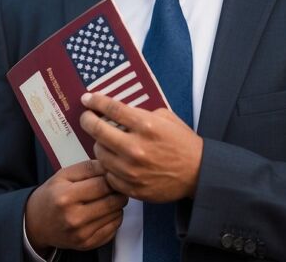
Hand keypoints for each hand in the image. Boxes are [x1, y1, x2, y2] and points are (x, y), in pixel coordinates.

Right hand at [25, 159, 127, 253]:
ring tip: (106, 199)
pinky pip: (114, 229)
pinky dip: (113, 218)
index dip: (112, 178)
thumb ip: (88, 167)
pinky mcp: (88, 244)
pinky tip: (104, 212)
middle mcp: (74, 218)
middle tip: (113, 187)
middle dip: (118, 191)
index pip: (103, 185)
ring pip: (116, 215)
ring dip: (117, 205)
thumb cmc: (52, 196)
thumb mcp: (64, 175)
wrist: (37, 223)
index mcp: (66, 197)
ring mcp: (82, 234)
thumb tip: (110, 167)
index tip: (112, 175)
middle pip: (113, 201)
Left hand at [79, 92, 203, 202]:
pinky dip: (109, 166)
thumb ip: (141, 113)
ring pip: (99, 153)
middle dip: (87, 120)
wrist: (199, 173)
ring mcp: (132, 170)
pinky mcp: (132, 187)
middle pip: (97, 130)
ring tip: (105, 141)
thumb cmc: (183, 143)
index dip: (95, 101)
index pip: (111, 109)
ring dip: (99, 144)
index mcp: (146, 126)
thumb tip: (116, 111)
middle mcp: (135, 148)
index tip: (87, 99)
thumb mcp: (166, 118)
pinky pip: (108, 174)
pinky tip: (115, 160)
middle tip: (86, 117)